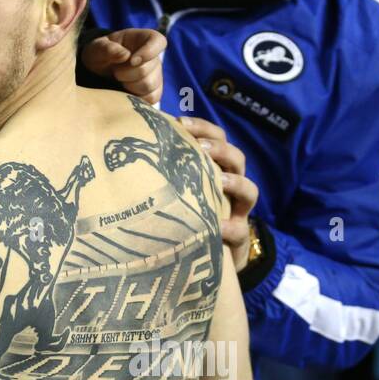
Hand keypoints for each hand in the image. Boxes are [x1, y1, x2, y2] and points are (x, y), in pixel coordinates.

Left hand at [81, 28, 165, 103]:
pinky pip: (151, 98)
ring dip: (129, 86)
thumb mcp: (97, 48)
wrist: (99, 71)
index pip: (158, 41)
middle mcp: (154, 57)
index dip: (148, 52)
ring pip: (149, 85)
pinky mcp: (154, 91)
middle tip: (115, 71)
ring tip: (119, 79)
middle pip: (147, 69)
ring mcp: (156, 74)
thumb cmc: (101, 54)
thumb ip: (107, 48)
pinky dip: (136, 97)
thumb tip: (125, 55)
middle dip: (126, 73)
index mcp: (144, 39)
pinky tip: (125, 91)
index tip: (132, 60)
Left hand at [179, 116, 258, 270]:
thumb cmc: (186, 214)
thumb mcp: (177, 189)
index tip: (181, 122)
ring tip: (219, 181)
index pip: (216, 139)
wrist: (208, 257)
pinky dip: (229, 227)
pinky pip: (239, 230)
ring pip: (249, 190)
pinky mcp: (238, 236)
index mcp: (214, 168)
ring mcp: (237, 211)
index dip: (202, 128)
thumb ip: (164, 170)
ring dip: (235, 182)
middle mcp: (230, 186)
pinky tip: (217, 227)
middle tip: (201, 147)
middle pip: (237, 159)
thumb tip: (129, 146)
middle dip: (221, 149)